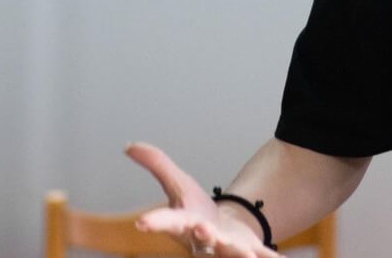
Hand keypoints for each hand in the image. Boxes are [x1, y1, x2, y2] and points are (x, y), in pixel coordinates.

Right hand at [127, 143, 274, 257]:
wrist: (220, 234)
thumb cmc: (194, 211)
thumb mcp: (177, 184)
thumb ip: (156, 164)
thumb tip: (128, 145)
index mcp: (184, 222)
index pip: (166, 220)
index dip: (154, 222)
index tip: (141, 223)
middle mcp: (204, 240)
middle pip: (203, 240)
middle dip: (204, 236)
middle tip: (205, 230)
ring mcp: (228, 249)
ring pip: (231, 253)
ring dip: (238, 253)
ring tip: (247, 254)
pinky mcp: (250, 250)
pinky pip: (262, 256)